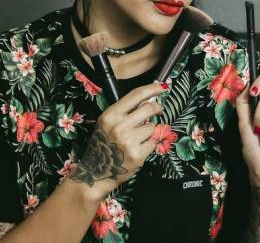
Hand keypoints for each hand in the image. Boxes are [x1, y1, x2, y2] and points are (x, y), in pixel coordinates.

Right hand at [70, 82, 165, 198]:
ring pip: (152, 127)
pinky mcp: (137, 155)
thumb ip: (125, 112)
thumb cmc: (103, 144)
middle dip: (157, 108)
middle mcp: (119, 126)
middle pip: (148, 109)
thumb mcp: (107, 122)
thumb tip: (149, 100)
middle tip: (158, 111)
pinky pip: (153, 142)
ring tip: (137, 138)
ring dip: (149, 131)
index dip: (152, 88)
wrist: (96, 172)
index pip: (136, 95)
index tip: (163, 87)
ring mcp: (129, 141)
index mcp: (110, 114)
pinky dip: (149, 144)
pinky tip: (138, 148)